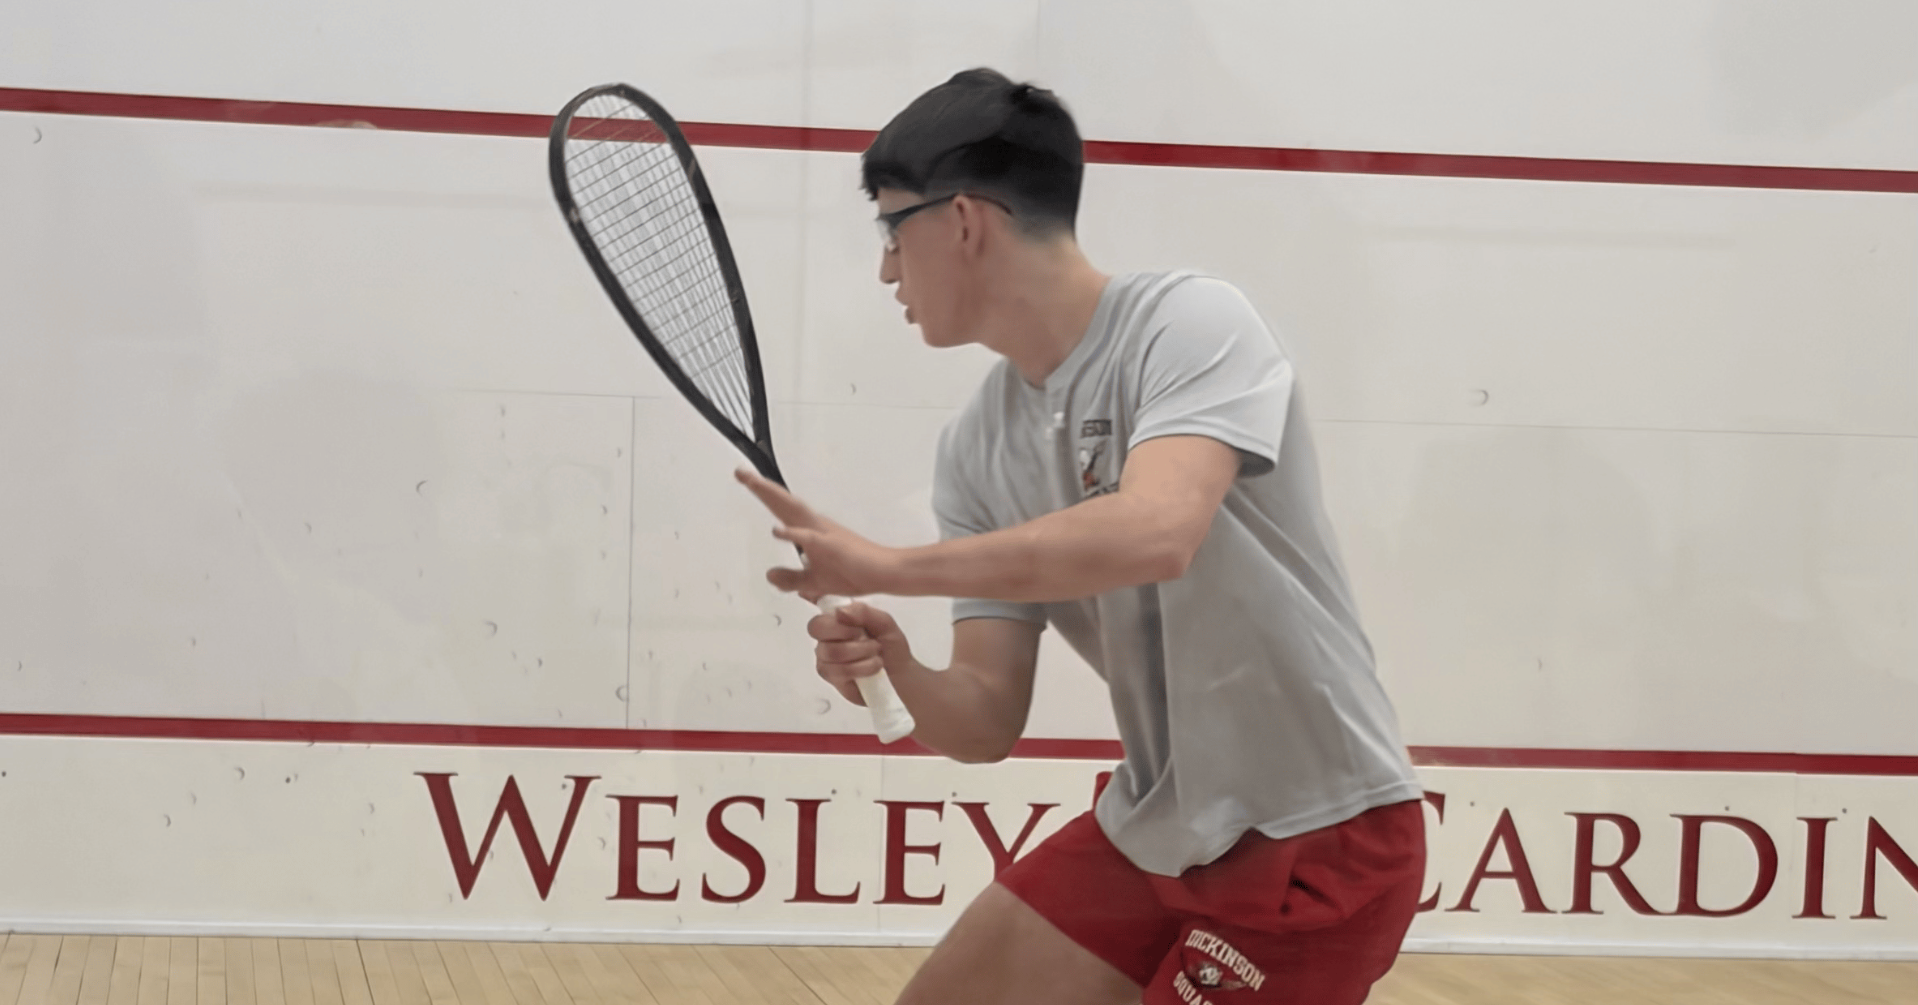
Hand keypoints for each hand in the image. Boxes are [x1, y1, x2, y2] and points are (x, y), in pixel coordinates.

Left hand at [736, 468, 899, 600]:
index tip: (745, 477)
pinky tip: (778, 531)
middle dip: (761, 488)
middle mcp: (815, 527)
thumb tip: (769, 575)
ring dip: (774, 498)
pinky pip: (811, 540)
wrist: (888, 572)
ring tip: (754, 484)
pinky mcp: (834, 548)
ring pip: (794, 512)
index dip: (764, 494)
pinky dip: (794, 534)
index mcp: (810, 532)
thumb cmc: (856, 572)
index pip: (782, 510)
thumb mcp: (815, 582)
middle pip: (783, 504)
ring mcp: (825, 535)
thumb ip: (792, 578)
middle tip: (740, 472)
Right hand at [808, 601, 916, 705]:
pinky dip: (860, 668)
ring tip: (876, 654)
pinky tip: (872, 666)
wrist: (900, 674)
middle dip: (844, 631)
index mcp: (839, 614)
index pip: (817, 599)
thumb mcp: (884, 623)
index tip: (808, 592)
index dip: (811, 594)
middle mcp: (828, 632)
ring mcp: (825, 654)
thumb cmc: (890, 645)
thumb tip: (840, 612)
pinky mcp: (830, 675)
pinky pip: (837, 671)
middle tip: (864, 636)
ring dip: (860, 652)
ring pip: (830, 651)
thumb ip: (863, 612)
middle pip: (816, 626)